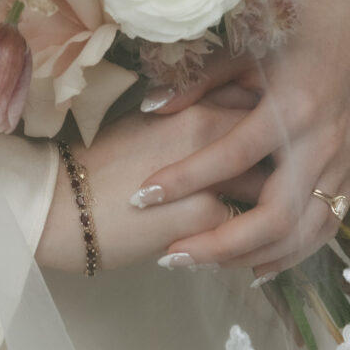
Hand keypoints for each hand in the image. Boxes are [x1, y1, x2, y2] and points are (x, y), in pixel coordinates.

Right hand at [36, 86, 268, 272]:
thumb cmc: (97, 163)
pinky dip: (255, 236)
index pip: (258, 103)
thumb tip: (223, 127)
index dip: (273, 121)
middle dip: (287, 159)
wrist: (62, 204)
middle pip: (275, 141)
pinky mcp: (209, 218)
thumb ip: (192, 120)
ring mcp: (215, 175)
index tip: (277, 135)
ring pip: (271, 185)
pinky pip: (251, 227)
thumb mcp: (149, 126)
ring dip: (277, 200)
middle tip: (288, 175)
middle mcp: (212, 132)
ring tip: (275, 213)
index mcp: (195, 104)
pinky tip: (251, 246)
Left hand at [123, 0, 349, 279]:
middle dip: (220, 243)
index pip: (232, 155)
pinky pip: (325, 229)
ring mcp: (344, 164)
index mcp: (293, 105)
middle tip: (173, 255)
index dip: (185, 179)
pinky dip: (291, 254)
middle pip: (274, 216)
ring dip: (252, 257)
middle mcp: (322, 142)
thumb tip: (151, 107)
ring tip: (204, 263)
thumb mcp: (244, 46)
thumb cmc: (296, 29)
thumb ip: (199, 81)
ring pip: (302, 234)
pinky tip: (256, 266)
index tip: (143, 195)